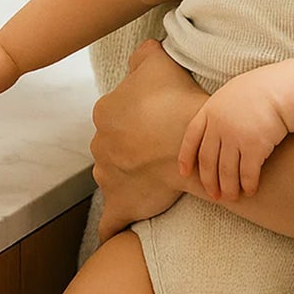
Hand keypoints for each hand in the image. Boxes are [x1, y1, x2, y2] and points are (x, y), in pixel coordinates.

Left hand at [91, 40, 207, 242]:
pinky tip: (110, 240)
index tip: (157, 119)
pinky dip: (110, 229)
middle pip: (112, 145)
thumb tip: (139, 54)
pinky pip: (110, 221)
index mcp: (105, 112)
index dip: (138, 116)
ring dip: (126, 177)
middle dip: (130, 147)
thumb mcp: (157, 60)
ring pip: (112, 175)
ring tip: (150, 178)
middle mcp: (100, 144)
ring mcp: (108, 176)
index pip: (115, 114)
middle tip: (158, 147)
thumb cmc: (177, 99)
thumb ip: (142, 54)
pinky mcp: (121, 203)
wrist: (194, 141)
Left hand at [178, 70, 288, 200]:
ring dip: (228, 188)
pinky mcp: (254, 147)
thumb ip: (218, 113)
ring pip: (226, 171)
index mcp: (210, 110)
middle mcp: (219, 125)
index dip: (186, 157)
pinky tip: (250, 191)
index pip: (191, 137)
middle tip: (213, 195)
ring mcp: (235, 136)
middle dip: (209, 180)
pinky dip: (247, 185)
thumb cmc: (258, 91)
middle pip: (208, 159)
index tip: (184, 173)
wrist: (280, 90)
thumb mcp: (230, 95)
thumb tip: (213, 131)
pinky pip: (247, 173)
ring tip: (230, 197)